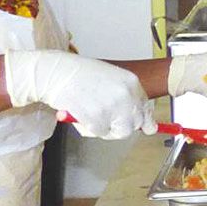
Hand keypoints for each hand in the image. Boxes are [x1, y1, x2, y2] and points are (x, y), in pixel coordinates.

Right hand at [5, 50, 155, 139]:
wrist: (55, 72)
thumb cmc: (79, 75)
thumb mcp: (111, 80)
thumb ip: (128, 99)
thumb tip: (150, 127)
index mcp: (131, 82)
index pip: (146, 108)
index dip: (142, 119)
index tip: (146, 127)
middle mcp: (126, 94)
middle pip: (135, 123)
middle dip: (121, 125)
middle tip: (104, 119)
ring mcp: (112, 107)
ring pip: (120, 132)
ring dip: (106, 129)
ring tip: (92, 116)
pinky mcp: (98, 118)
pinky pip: (100, 133)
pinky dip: (90, 128)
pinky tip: (81, 115)